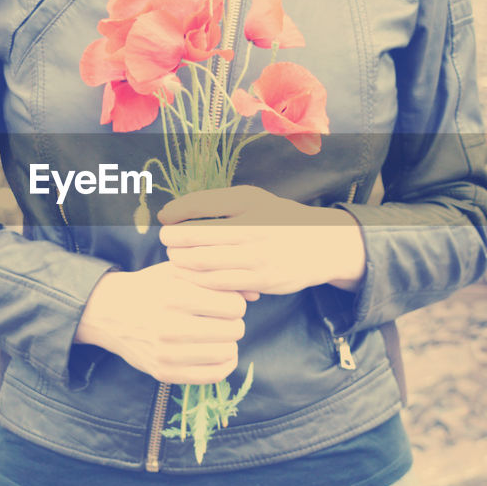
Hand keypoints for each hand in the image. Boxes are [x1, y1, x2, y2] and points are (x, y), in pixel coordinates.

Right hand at [75, 262, 247, 383]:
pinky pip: (213, 376)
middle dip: (233, 323)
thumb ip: (217, 279)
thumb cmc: (149, 288)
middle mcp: (170, 327)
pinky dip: (224, 365)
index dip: (235, 303)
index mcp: (175, 297)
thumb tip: (255, 294)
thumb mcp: (178, 272)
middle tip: (221, 319)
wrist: (109, 313)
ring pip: (227, 353)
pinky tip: (219, 353)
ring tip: (218, 335)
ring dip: (229, 344)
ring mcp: (167, 354)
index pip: (233, 306)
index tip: (225, 302)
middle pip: (234, 330)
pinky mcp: (164, 373)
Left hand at [157, 185, 366, 296]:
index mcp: (248, 205)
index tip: (164, 220)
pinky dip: (200, 282)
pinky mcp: (260, 282)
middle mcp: (253, 231)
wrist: (321, 245)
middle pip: (196, 240)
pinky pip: (220, 285)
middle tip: (167, 242)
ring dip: (182, 264)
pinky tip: (192, 277)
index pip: (199, 209)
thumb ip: (213, 203)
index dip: (174, 217)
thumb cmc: (277, 219)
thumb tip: (170, 213)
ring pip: (204, 266)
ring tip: (176, 259)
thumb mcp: (251, 200)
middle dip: (173, 243)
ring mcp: (257, 259)